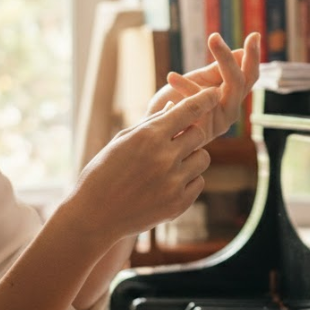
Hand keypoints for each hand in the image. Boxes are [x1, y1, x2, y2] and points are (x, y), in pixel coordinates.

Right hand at [72, 88, 218, 237]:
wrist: (94, 216)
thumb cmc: (103, 173)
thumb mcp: (121, 141)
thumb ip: (151, 123)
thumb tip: (174, 106)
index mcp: (148, 136)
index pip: (188, 110)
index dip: (205, 99)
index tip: (215, 93)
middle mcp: (164, 157)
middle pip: (199, 134)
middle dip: (190, 134)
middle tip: (174, 141)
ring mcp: (173, 183)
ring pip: (203, 158)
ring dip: (191, 158)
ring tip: (169, 165)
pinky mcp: (178, 204)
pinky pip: (198, 182)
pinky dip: (187, 181)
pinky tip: (166, 184)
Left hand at [147, 32, 260, 142]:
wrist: (156, 132)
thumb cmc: (178, 103)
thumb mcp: (199, 81)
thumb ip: (218, 70)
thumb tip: (242, 51)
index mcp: (232, 98)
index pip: (249, 77)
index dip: (254, 57)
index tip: (254, 34)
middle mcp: (230, 112)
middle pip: (239, 82)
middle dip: (228, 58)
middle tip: (215, 36)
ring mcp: (218, 123)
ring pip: (221, 91)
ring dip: (217, 63)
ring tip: (210, 39)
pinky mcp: (201, 132)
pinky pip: (196, 105)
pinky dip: (184, 87)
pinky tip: (171, 76)